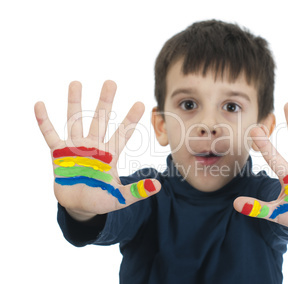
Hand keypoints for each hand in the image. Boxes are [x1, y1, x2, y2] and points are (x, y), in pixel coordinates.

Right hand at [34, 81, 160, 220]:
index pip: (123, 133)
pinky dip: (44, 121)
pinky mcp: (58, 154)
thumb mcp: (120, 198)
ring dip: (75, 102)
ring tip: (76, 82)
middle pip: (101, 119)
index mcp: (110, 154)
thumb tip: (158, 187)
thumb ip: (137, 191)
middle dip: (105, 102)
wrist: (79, 206)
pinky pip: (50, 135)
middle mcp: (94, 146)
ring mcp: (76, 147)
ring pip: (75, 120)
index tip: (141, 103)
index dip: (131, 119)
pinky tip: (39, 104)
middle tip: (111, 82)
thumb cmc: (101, 200)